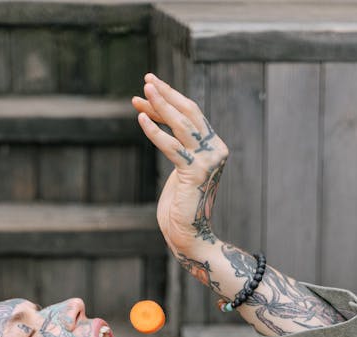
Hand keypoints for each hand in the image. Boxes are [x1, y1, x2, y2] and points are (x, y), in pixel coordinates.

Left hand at [132, 73, 227, 257]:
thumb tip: (157, 118)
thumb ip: (177, 146)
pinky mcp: (195, 172)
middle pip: (189, 112)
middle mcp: (215, 150)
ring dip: (161, 106)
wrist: (190, 237)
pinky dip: (154, 132)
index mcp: (214, 147)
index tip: (148, 89)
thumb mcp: (179, 169)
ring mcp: (207, 160)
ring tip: (143, 92)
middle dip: (166, 94)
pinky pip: (171, 146)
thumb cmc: (180, 207)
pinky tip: (141, 119)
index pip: (191, 114)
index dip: (168, 99)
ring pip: (181, 124)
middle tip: (147, 79)